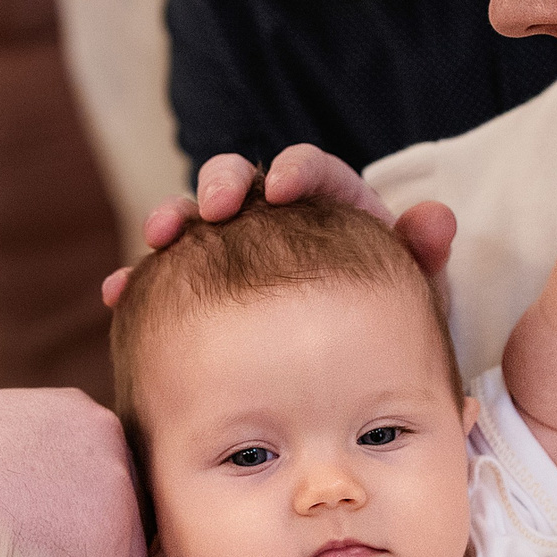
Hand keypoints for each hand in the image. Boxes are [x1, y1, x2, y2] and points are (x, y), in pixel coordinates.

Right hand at [103, 147, 458, 306]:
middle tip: (215, 204)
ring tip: (158, 235)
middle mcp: (276, 221)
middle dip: (223, 182)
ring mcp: (234, 253)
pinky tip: (117, 293)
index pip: (311, 173)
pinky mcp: (203, 288)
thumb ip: (423, 257)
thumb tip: (439, 217)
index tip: (286, 185)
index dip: (298, 170)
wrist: (355, 385)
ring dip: (173, 219)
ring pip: (198, 222)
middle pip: (244, 182)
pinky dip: (141, 279)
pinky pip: (167, 277)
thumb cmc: (388, 326)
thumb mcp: (412, 298)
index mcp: (329, 208)